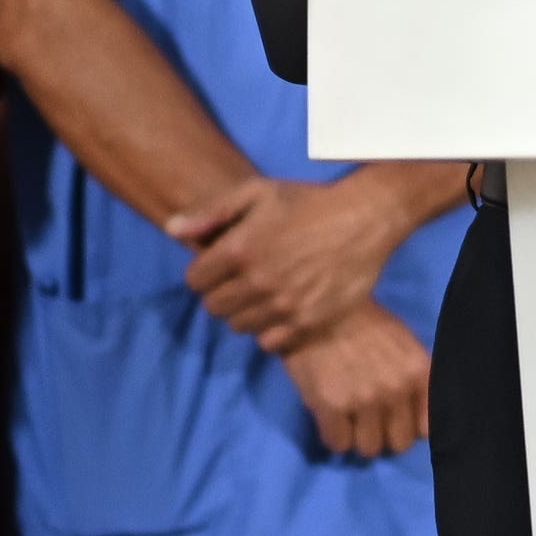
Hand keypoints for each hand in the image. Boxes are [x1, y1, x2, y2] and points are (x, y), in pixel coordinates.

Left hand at [171, 172, 410, 352]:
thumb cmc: (307, 202)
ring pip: (240, 326)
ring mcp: (284, 306)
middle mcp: (258, 282)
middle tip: (243, 278)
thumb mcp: (256, 192)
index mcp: (239, 249)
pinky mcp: (308, 324)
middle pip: (214, 308)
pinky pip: (270, 343)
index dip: (204, 271)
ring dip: (245, 312)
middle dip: (221, 293)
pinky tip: (282, 309)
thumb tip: (171, 230)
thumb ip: (210, 211)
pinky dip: (271, 330)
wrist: (365, 219)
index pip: (195, 281)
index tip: (221, 264)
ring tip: (264, 292)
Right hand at [281, 303, 430, 457]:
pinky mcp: (331, 406)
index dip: (408, 426)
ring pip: (368, 449)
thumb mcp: (403, 343)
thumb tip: (416, 420)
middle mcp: (396, 389)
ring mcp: (363, 399)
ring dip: (357, 437)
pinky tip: (329, 416)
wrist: (315, 306)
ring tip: (347, 417)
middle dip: (383, 434)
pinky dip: (333, 436)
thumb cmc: (361, 323)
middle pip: (398, 444)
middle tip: (367, 420)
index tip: (394, 420)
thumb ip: (414, 379)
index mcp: (418, 372)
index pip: (425, 429)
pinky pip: (338, 444)